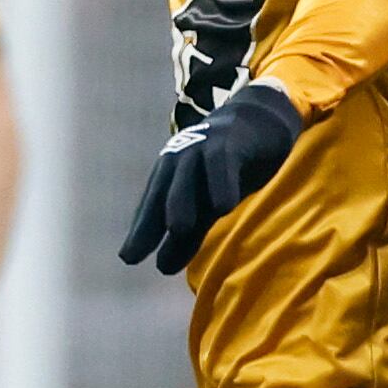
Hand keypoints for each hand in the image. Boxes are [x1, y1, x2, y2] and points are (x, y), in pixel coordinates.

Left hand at [119, 83, 302, 275]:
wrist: (258, 120)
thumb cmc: (227, 167)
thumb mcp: (206, 202)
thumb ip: (188, 233)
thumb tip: (162, 267)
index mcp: (169, 175)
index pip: (151, 206)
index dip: (141, 231)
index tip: (129, 258)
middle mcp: (180, 160)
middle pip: (162, 193)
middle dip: (150, 221)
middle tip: (141, 250)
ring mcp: (203, 148)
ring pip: (187, 176)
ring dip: (182, 201)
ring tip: (179, 229)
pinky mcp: (229, 142)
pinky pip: (222, 162)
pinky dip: (222, 182)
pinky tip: (224, 206)